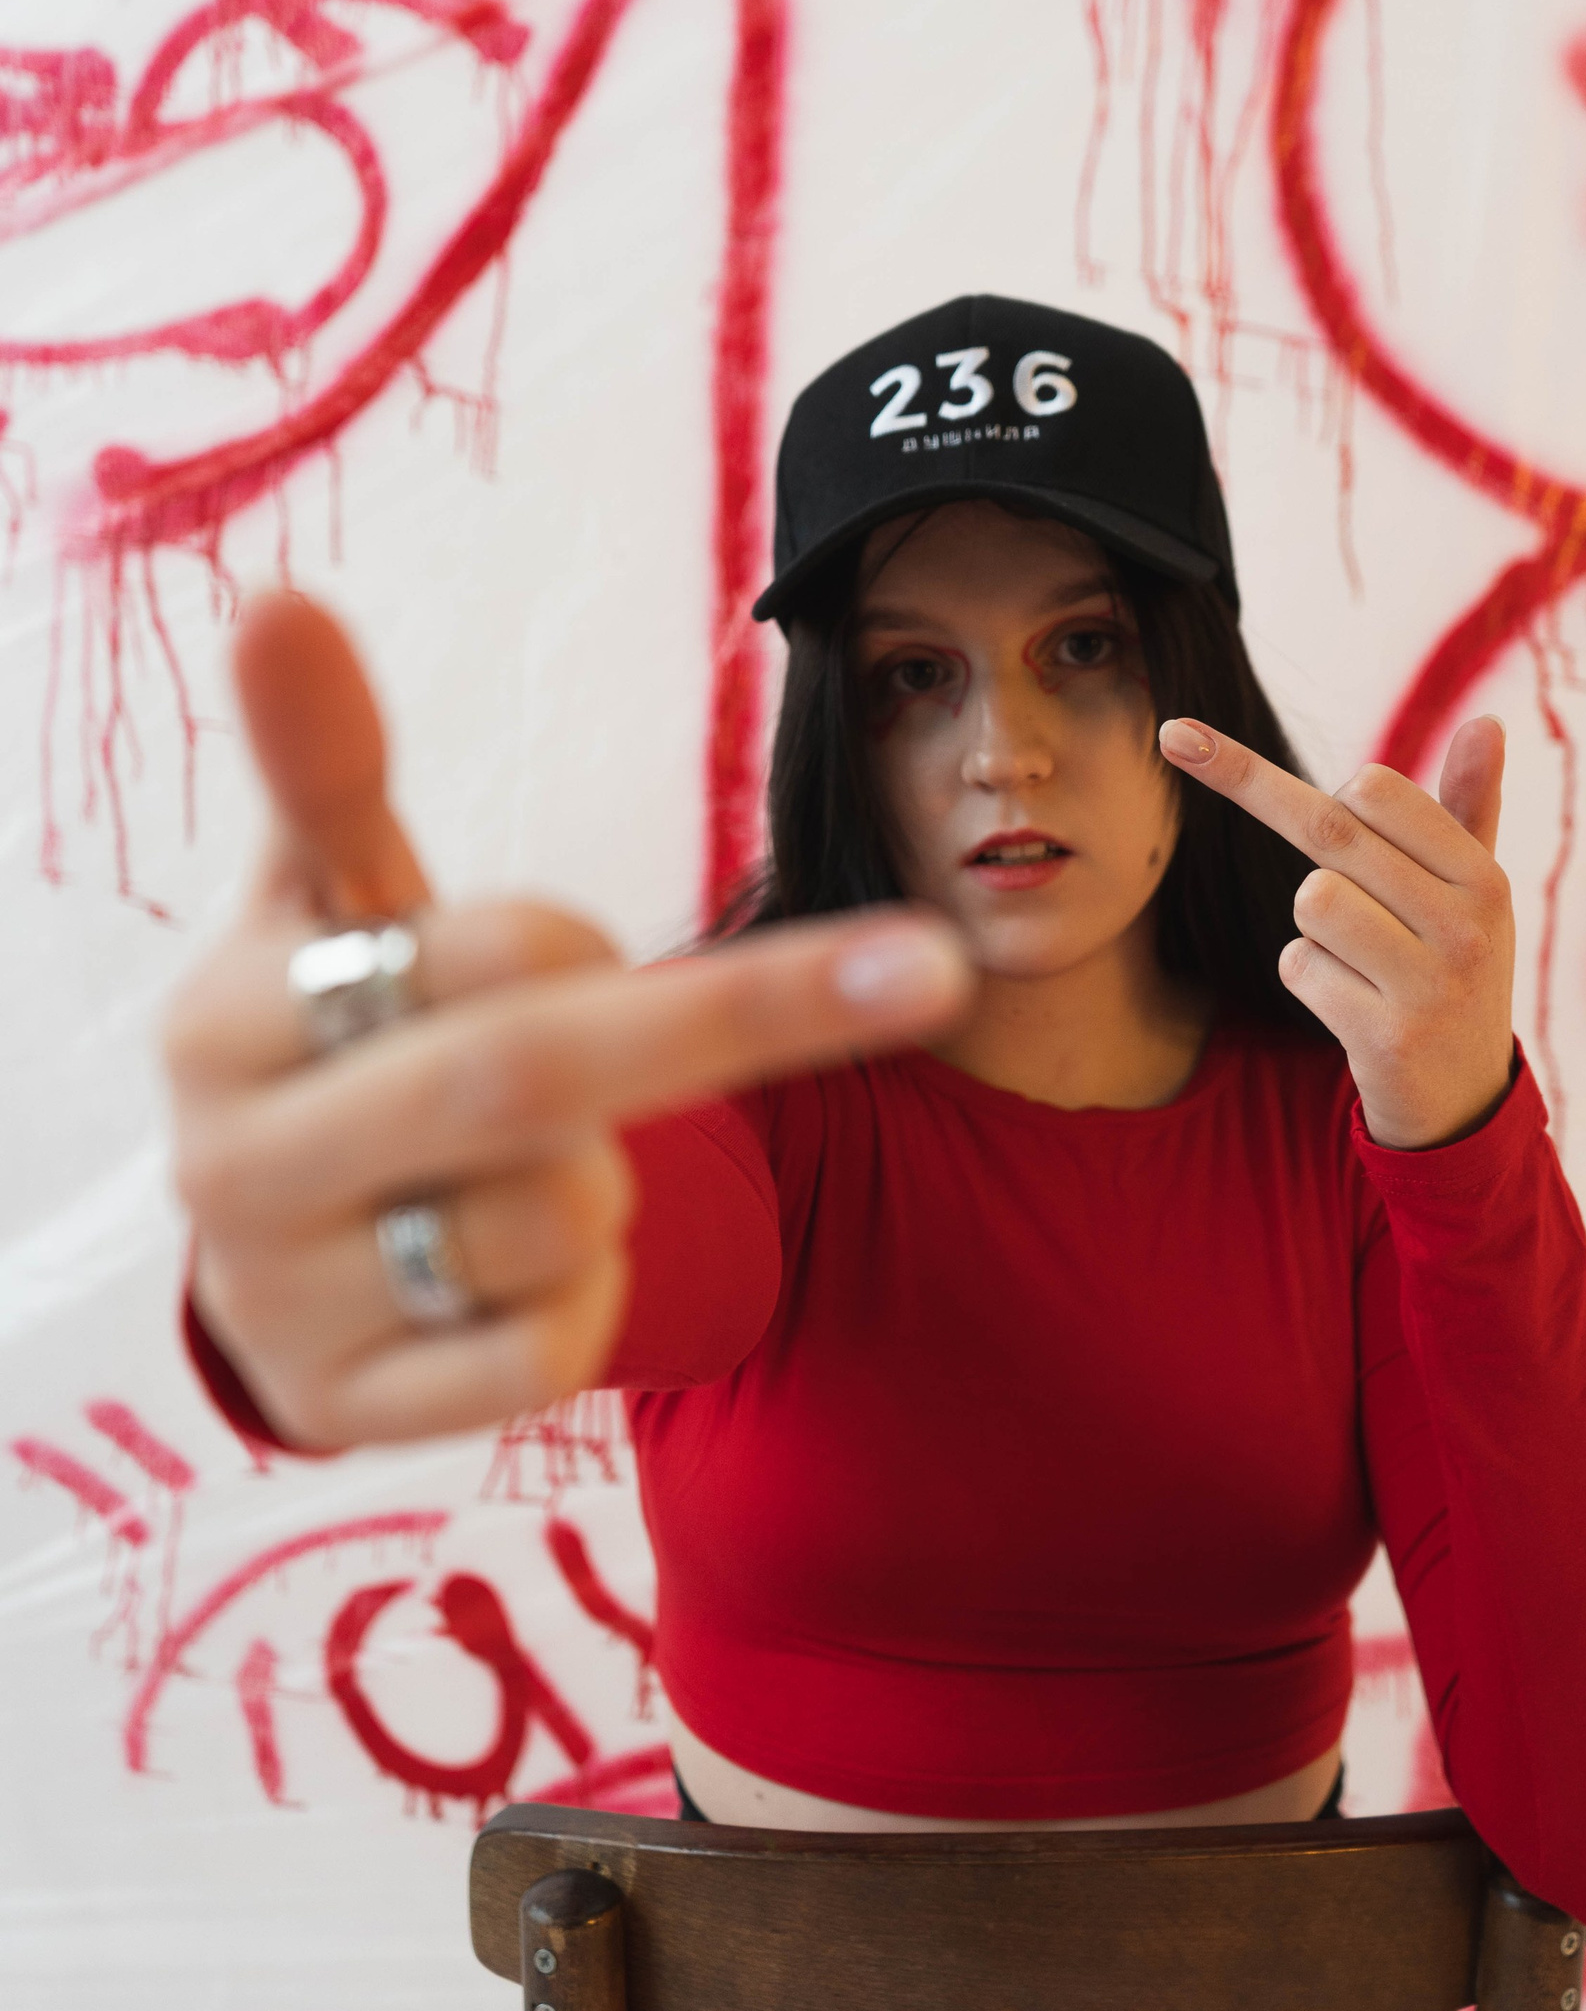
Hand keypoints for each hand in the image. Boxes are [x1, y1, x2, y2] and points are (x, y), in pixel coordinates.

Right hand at [165, 591, 970, 1448]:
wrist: (272, 1254)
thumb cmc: (342, 1038)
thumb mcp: (334, 906)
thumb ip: (330, 769)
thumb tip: (279, 594)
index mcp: (229, 1012)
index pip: (480, 949)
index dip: (588, 938)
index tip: (617, 937)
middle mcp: (235, 1160)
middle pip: (529, 1080)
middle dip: (737, 1021)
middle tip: (930, 969)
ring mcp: (288, 1301)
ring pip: (553, 1224)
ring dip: (609, 1185)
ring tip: (536, 1165)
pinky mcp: (348, 1416)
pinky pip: (547, 1356)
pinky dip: (590, 1303)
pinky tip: (528, 1269)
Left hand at [1158, 713, 1514, 1150]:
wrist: (1463, 1101)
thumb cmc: (1453, 971)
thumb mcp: (1473, 892)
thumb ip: (1469, 807)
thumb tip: (1487, 721)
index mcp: (1485, 878)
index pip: (1375, 788)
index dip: (1330, 795)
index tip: (1304, 790)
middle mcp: (1470, 926)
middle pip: (1330, 834)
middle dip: (1274, 814)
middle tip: (1213, 769)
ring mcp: (1434, 984)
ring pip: (1310, 900)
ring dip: (1313, 927)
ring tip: (1360, 961)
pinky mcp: (1391, 1037)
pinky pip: (1298, 965)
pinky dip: (1309, 979)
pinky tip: (1354, 1006)